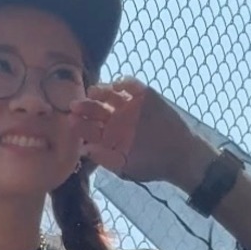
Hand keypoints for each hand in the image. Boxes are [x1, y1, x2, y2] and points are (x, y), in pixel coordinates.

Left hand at [71, 79, 208, 188]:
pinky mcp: (144, 95)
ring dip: (101, 92)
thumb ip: (105, 158)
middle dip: (85, 107)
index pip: (89, 128)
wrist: (180, 155)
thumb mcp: (125, 166)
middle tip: (75, 105)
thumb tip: (84, 150)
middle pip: (96, 109)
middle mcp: (116, 119)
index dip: (79, 125)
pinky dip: (124, 83)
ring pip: (110, 95)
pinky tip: (117, 86)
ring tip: (93, 92)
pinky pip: (131, 85)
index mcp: (108, 137)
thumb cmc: (151, 165)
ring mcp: (129, 106)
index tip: (70, 121)